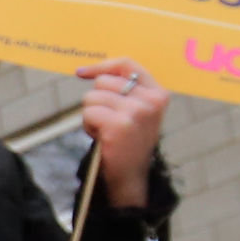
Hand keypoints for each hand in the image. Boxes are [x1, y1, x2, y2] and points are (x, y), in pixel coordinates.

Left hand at [75, 58, 167, 207]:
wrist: (130, 176)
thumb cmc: (128, 141)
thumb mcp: (136, 110)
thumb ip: (124, 89)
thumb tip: (85, 70)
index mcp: (158, 93)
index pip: (127, 64)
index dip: (101, 66)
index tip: (81, 72)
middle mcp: (151, 101)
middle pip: (103, 82)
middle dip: (97, 100)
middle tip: (109, 121)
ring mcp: (136, 112)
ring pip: (92, 97)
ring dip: (92, 115)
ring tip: (107, 131)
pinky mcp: (119, 125)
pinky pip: (88, 113)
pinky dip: (88, 126)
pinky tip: (102, 138)